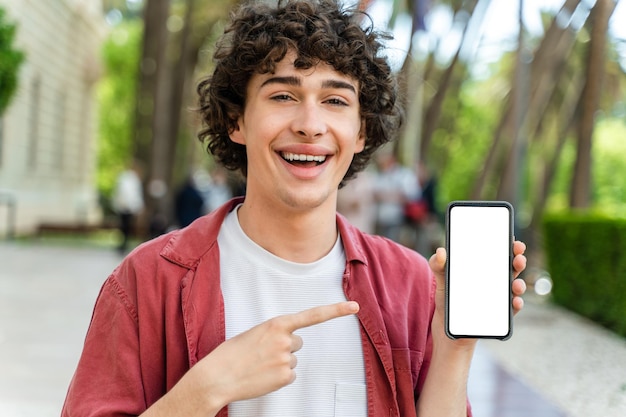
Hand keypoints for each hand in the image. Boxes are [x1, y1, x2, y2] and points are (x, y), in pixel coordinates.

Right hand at [190, 301, 359, 408]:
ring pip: (292, 360)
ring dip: (279, 363)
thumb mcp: (254, 333)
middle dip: (285, 347)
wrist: (217, 377)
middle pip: (298, 343)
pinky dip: (278, 377)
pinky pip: (290, 375)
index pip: (313, 315)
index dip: (336, 311)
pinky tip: (262, 376)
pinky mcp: (286, 377)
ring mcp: (287, 359)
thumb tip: (289, 344)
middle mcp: (285, 340)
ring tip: (259, 365)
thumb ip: (274, 333)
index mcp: (277, 324)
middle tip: (263, 353)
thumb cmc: (231, 354)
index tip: (354, 307)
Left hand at [428, 241, 527, 344]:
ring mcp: (499, 298)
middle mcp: (495, 282)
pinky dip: (515, 305)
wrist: (448, 329)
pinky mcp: (499, 316)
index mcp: (484, 269)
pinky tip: (514, 301)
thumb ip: (438, 265)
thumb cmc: (448, 299)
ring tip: (516, 283)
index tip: (511, 238)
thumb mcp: (441, 280)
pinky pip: (511, 310)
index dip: (507, 245)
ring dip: (520, 284)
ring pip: (515, 288)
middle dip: (518, 260)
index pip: (499, 253)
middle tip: (518, 256)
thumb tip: (441, 251)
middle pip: (511, 268)